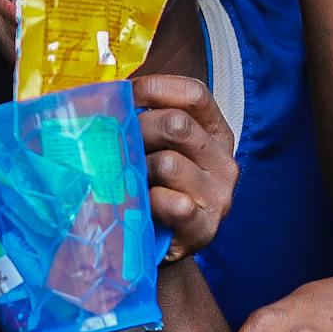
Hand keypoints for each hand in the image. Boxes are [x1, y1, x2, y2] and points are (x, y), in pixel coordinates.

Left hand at [133, 73, 235, 263]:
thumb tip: (108, 96)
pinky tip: (142, 204)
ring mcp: (218, 196)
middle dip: (136, 130)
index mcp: (215, 133)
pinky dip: (149, 202)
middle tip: (114, 144)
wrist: (159, 244)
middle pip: (177, 125)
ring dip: (138, 170)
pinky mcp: (205, 228)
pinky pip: (172, 203)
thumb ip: (146, 120)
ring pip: (169, 163)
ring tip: (127, 180)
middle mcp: (224, 161)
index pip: (194, 94)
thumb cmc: (155, 186)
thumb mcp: (158, 147)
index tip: (124, 97)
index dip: (155, 88)